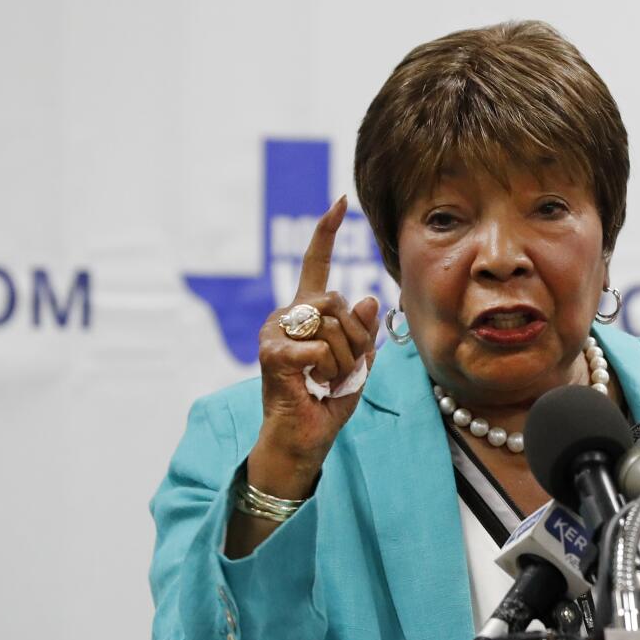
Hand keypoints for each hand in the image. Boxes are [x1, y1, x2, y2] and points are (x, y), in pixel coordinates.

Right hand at [248, 195, 379, 498]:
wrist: (304, 439)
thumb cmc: (327, 401)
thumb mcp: (359, 363)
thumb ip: (363, 332)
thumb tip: (369, 299)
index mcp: (307, 313)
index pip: (317, 265)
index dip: (326, 233)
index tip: (338, 201)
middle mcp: (286, 315)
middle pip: (337, 301)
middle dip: (354, 339)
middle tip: (341, 370)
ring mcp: (274, 332)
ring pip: (331, 324)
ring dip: (343, 359)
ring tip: (326, 380)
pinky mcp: (271, 353)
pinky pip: (319, 349)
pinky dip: (329, 371)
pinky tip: (313, 385)